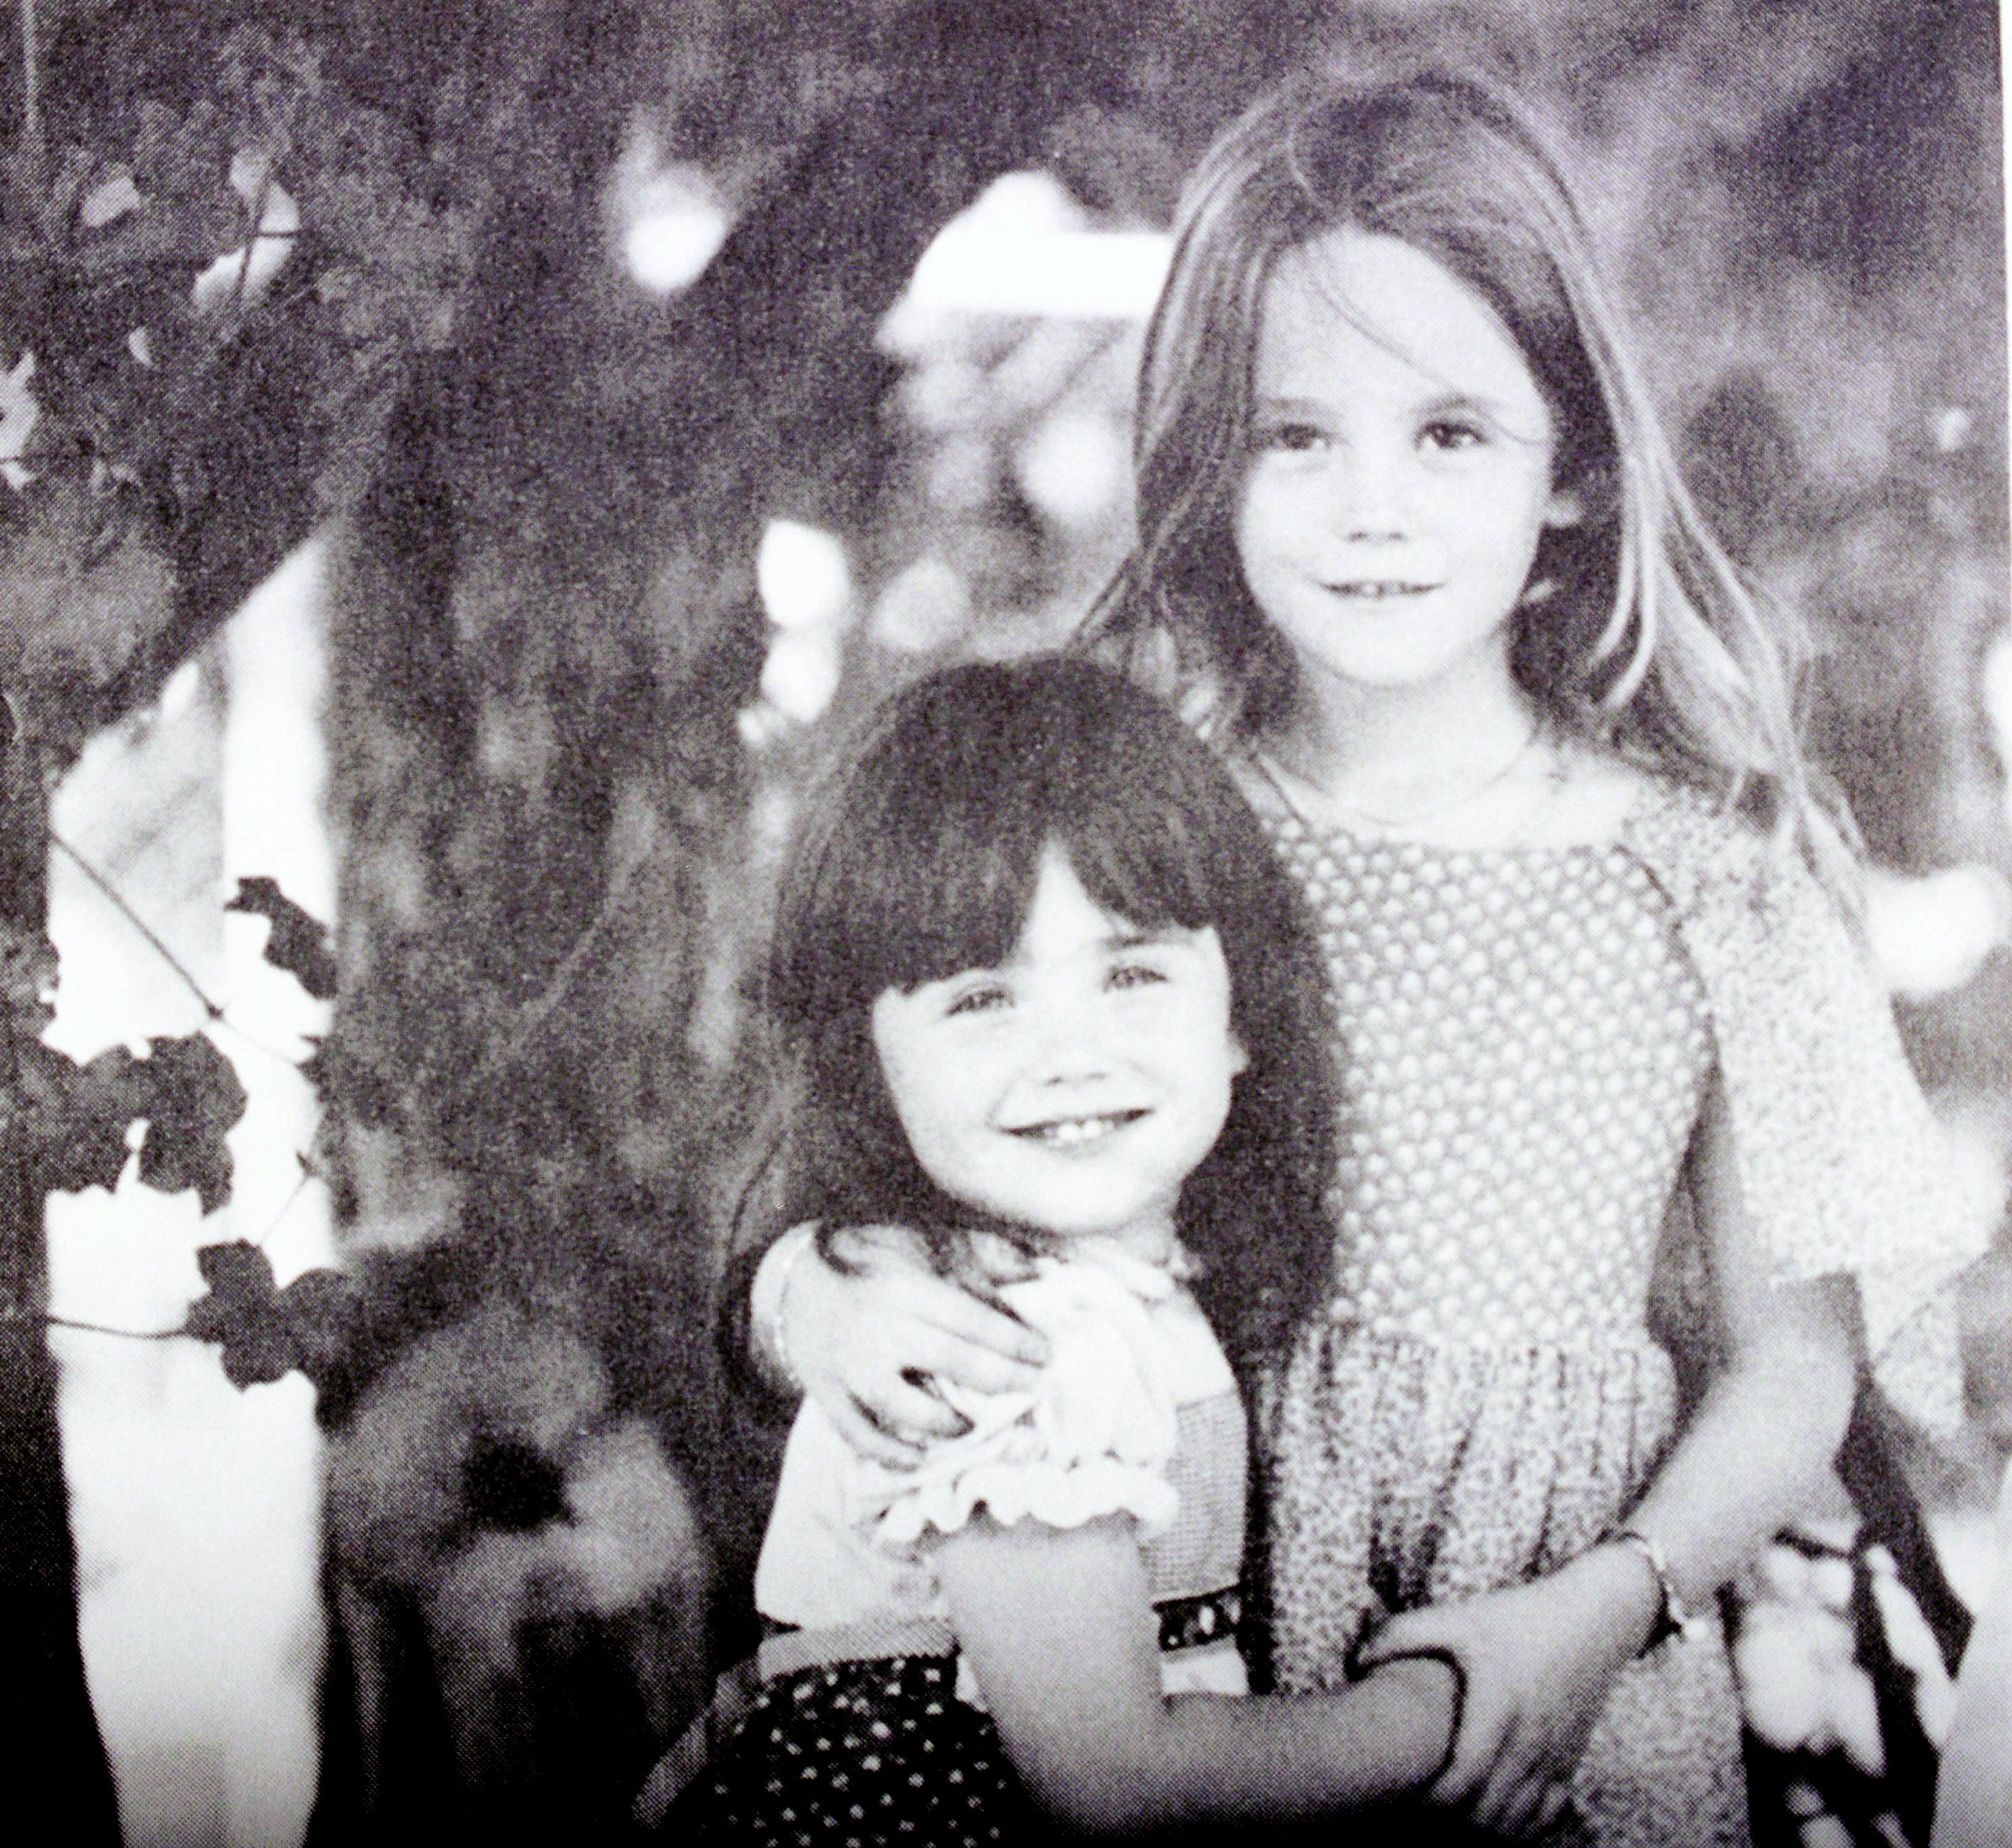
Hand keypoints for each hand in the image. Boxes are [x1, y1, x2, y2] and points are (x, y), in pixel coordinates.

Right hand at [784, 1223, 1047, 1464]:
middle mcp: (879, 1329)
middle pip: (951, 1361)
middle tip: (1033, 1387)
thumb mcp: (926, 1245)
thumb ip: (985, 1255)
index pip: (971, 1319)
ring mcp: (850, 1367)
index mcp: (906, 1288)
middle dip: (1000, 1378)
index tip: (1045, 1354)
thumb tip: (1041, 1270)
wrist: (794, 1283)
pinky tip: (920, 1459)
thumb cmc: (873, 1261)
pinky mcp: (827, 1394)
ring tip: (971, 1424)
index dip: (1014, 1340)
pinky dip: (891, 1453)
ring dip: (945, 1422)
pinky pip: (860, 1434)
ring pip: (904, 1406)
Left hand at [1357, 1546, 1658, 1835]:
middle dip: (1451, 1825)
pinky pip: (1545, 1818)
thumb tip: (1358, 1662)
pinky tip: (1491, 1819)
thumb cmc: (1516, 1617)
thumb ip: (1402, 1634)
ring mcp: (1554, 1758)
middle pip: (1488, 1816)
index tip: (1405, 1798)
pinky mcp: (1569, 1764)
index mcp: (1497, 1709)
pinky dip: (1518, 1828)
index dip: (1430, 1803)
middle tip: (1419, 1813)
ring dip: (1483, 1831)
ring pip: (1518, 1823)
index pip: (1461, 1784)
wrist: (1590, 1620)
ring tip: (1449, 1819)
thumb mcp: (1457, 1617)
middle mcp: (1529, 1743)